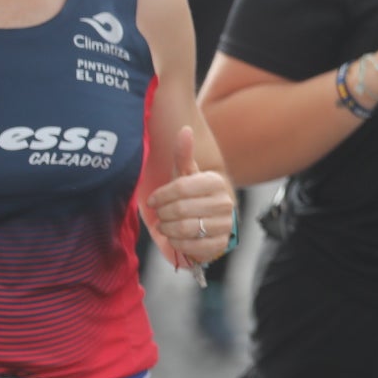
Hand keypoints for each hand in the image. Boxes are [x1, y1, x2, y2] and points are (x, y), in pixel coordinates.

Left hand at [146, 127, 235, 266]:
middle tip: (160, 214)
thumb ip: (183, 154)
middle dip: (163, 214)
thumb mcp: (184, 175)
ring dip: (168, 229)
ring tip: (166, 226)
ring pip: (184, 229)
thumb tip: (185, 129)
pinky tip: (176, 238)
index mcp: (215, 182)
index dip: (161, 196)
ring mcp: (225, 224)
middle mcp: (225, 202)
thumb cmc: (191, 196)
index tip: (152, 201)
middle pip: (181, 209)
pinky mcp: (221, 244)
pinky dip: (178, 244)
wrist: (206, 222)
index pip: (180, 187)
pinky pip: (192, 247)